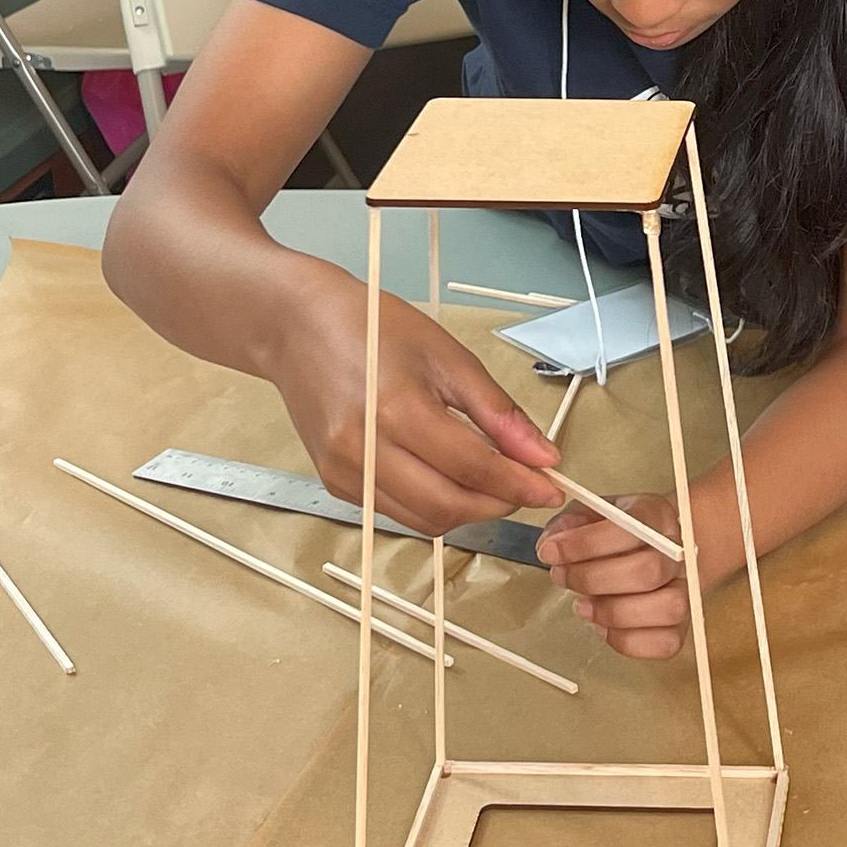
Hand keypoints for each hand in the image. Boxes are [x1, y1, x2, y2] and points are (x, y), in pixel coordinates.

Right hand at [265, 271, 562, 536]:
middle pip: (448, 506)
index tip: (551, 487)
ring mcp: (343, 472)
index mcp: (396, 411)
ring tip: (489, 479)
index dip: (519, 485)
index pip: (473, 469)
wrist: (296, 325)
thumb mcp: (447, 357)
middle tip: (524, 485)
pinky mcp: (333, 482)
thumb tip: (542, 455)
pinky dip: (431, 503)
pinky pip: (395, 511)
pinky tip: (445, 475)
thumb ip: (498, 412)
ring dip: (466, 509)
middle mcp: (364, 450)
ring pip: (422, 520)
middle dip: (497, 504)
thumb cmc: (371, 328)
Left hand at [541, 493, 695, 660]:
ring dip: (613, 612)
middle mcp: (680, 555)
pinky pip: (664, 643)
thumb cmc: (624, 532)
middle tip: (562, 577)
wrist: (666, 548)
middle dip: (593, 579)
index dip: (586, 543)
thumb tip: (551, 544)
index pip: (632, 527)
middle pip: (647, 571)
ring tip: (581, 605)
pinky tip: (603, 627)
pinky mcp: (681, 626)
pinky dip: (627, 640)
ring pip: (665, 608)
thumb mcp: (595, 512)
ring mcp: (686, 592)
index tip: (551, 551)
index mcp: (658, 518)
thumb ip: (571, 522)